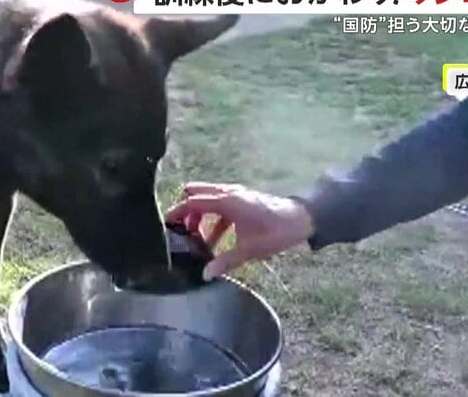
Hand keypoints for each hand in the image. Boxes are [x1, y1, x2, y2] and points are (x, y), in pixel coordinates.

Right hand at [165, 182, 314, 280]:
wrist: (301, 220)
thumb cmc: (275, 232)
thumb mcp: (248, 250)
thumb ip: (224, 261)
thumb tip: (205, 275)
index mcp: (227, 201)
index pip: (193, 201)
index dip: (177, 212)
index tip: (166, 223)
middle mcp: (229, 193)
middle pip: (196, 193)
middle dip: (186, 209)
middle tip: (181, 231)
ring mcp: (236, 194)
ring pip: (208, 199)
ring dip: (200, 215)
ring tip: (195, 239)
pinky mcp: (242, 200)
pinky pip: (220, 205)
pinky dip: (212, 218)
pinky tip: (214, 241)